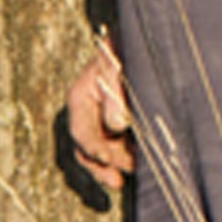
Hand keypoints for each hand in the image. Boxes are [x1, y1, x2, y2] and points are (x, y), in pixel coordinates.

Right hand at [64, 37, 134, 191]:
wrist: (139, 41)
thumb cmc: (125, 51)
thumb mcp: (118, 68)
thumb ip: (116, 95)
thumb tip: (116, 123)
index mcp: (80, 97)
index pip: (80, 132)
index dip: (93, 149)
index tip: (108, 159)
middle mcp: (87, 112)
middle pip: (86, 148)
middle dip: (101, 166)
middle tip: (117, 180)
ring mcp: (101, 119)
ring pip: (101, 150)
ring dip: (114, 164)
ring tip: (132, 172)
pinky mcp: (117, 122)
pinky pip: (116, 146)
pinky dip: (126, 155)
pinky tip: (140, 159)